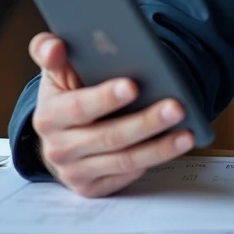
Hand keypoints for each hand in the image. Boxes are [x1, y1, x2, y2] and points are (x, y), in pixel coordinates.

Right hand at [29, 32, 195, 197]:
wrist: (58, 136)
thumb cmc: (65, 96)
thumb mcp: (54, 72)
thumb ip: (48, 50)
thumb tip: (55, 46)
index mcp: (49, 116)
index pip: (78, 107)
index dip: (105, 98)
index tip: (133, 85)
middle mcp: (59, 148)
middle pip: (108, 137)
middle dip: (145, 122)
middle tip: (176, 107)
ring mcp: (75, 171)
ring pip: (123, 160)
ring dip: (159, 147)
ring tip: (186, 133)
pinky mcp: (92, 188)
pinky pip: (127, 175)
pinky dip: (153, 161)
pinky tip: (174, 146)